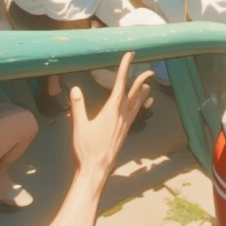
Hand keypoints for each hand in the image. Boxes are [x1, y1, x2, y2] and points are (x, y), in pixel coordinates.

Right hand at [69, 52, 151, 183]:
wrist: (97, 169)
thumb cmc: (86, 149)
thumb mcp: (80, 126)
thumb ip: (78, 107)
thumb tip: (75, 89)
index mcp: (112, 110)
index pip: (120, 83)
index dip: (125, 67)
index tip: (130, 56)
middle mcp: (123, 115)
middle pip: (135, 93)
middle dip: (142, 79)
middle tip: (149, 69)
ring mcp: (126, 124)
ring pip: (138, 104)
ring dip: (143, 93)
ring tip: (148, 86)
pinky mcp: (125, 132)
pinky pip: (135, 114)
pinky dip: (139, 106)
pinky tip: (138, 108)